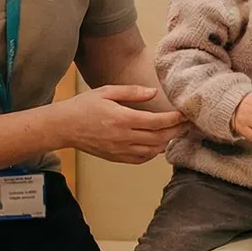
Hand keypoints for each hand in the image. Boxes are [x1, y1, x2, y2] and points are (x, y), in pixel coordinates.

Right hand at [58, 85, 185, 163]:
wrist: (63, 127)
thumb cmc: (83, 106)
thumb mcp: (106, 92)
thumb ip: (132, 92)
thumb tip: (153, 93)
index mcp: (122, 119)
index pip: (156, 122)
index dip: (174, 119)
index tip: (184, 114)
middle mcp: (123, 137)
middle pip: (159, 138)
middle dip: (176, 131)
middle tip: (188, 124)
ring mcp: (120, 150)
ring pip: (152, 151)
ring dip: (167, 142)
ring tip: (176, 133)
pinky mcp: (116, 158)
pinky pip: (141, 159)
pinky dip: (153, 153)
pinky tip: (158, 144)